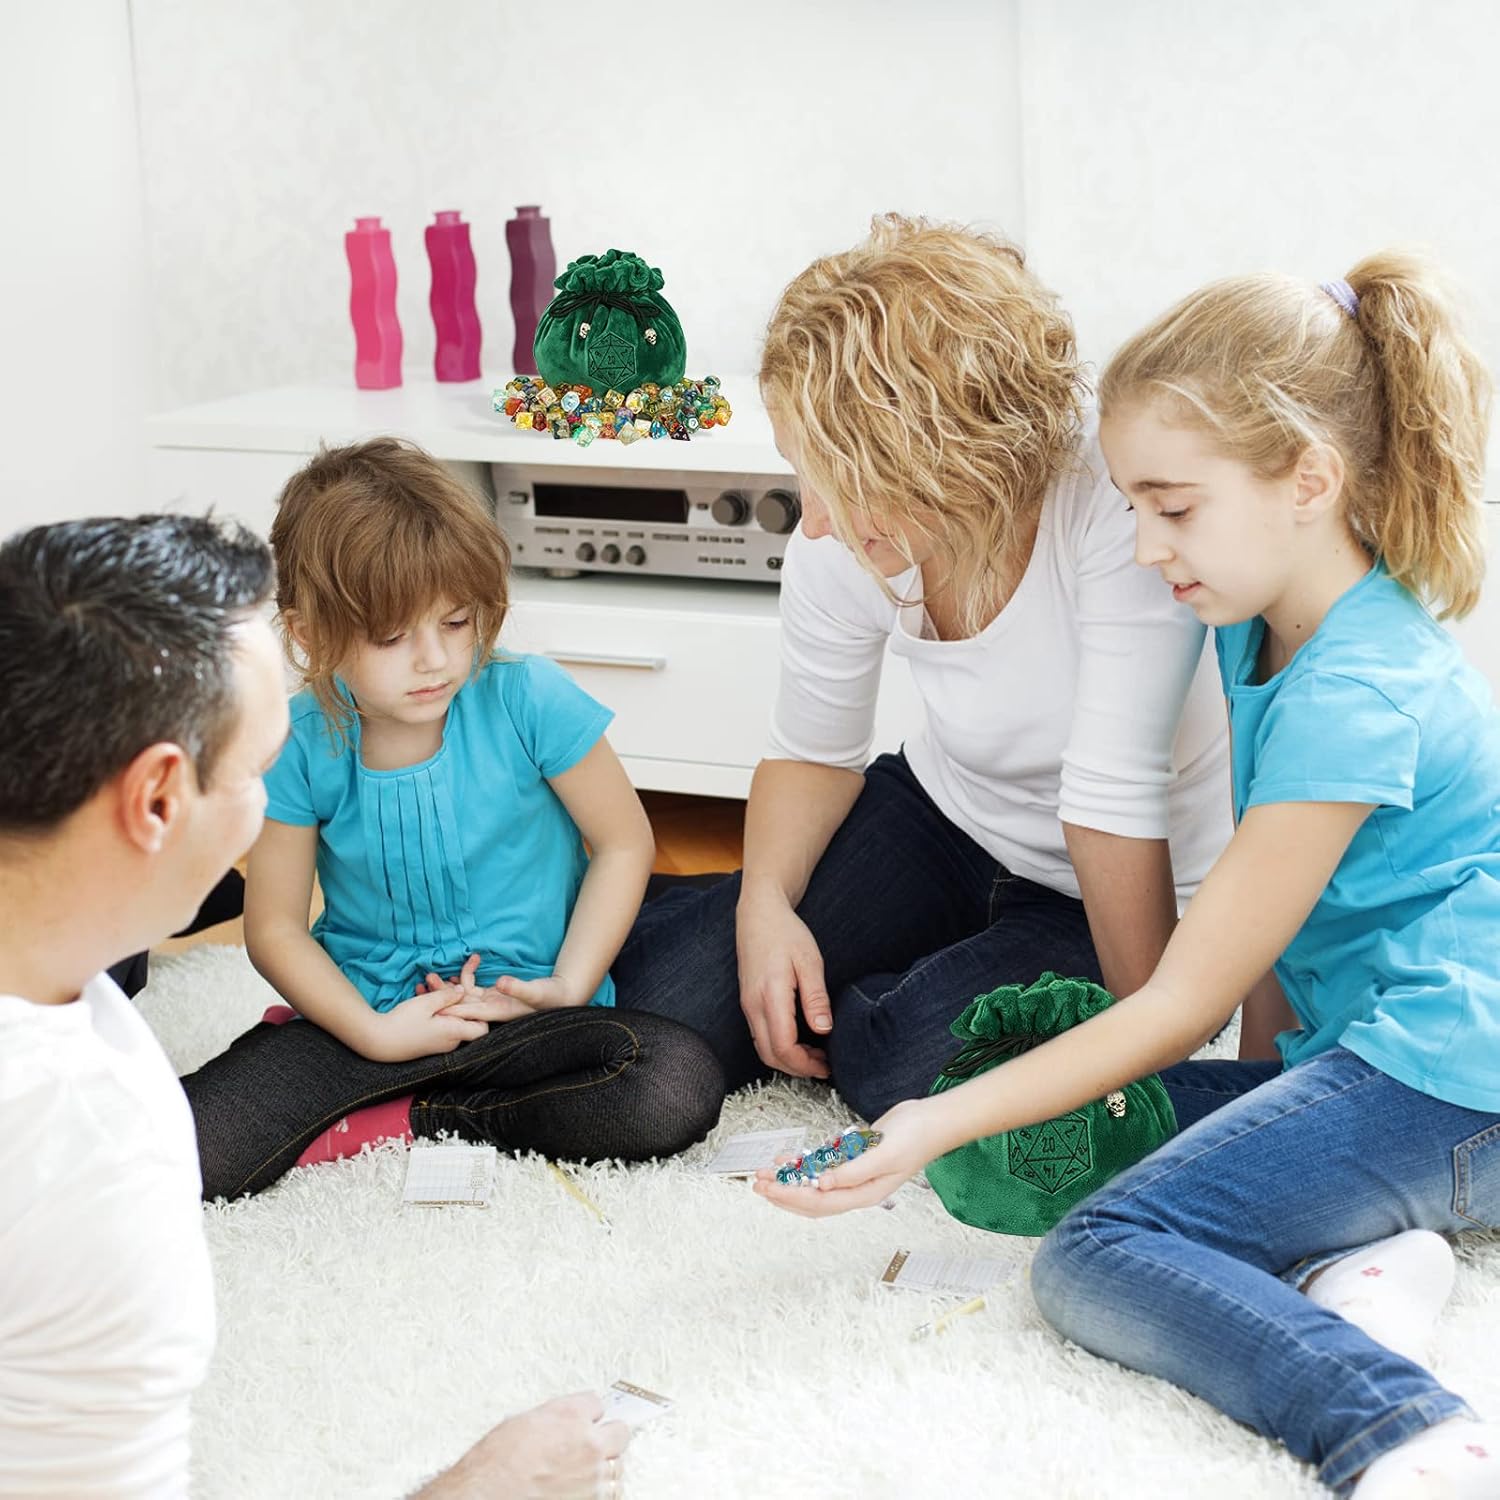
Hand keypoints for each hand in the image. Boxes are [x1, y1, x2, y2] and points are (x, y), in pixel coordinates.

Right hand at [357, 984, 488, 1062]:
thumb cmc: (402, 1023)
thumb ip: (447, 996)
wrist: (377, 1043)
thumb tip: (463, 991)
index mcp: (454, 1033)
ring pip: (450, 1019)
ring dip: (442, 1003)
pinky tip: (420, 993)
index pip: (483, 1028)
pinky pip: (439, 1025)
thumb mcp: (426, 1003)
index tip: (469, 996)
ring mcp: (439, 1045)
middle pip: (466, 1020)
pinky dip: (434, 1011)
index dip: (481, 1012)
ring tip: (427, 985)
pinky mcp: (429, 1043)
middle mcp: (450, 1043)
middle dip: (457, 1000)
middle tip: (443, 984)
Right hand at [416, 1392, 628, 1499]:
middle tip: (595, 1441)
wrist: (487, 1495)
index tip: (585, 1419)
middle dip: (608, 1435)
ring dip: (605, 1466)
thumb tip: (563, 1420)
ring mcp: (592, 1476)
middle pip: (620, 1432)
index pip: (597, 1403)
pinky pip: (610, 1493)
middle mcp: (588, 1443)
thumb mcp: (523, 1422)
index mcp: (571, 1415)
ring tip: (589, 1469)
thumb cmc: (496, 1463)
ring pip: (617, 1466)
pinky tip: (587, 1488)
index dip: (588, 1413)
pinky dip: (601, 1491)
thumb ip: (554, 1418)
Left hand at [420, 954, 589, 1023]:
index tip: (433, 1008)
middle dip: (441, 996)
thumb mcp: (535, 991)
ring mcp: (490, 1002)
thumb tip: (500, 983)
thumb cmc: (550, 996)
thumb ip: (518, 987)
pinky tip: (465, 963)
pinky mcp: (493, 994)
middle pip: (460, 1004)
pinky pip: (472, 987)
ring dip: (447, 986)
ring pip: (462, 995)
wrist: (560, 997)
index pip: (471, 1012)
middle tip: (424, 984)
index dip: (452, 1010)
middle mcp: (491, 1009)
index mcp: (499, 1011)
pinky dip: (466, 976)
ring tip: (430, 976)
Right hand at [735, 884, 831, 1078]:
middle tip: (823, 1067)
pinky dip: (779, 1046)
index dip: (804, 1064)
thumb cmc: (784, 933)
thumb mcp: (809, 960)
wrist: (758, 915)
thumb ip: (816, 997)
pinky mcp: (748, 1002)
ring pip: (763, 1048)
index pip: (783, 1046)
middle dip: (796, 1068)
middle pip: (769, 1055)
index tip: (825, 1065)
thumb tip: (824, 1028)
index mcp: (770, 996)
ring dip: (787, 1059)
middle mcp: (753, 1005)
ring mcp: (747, 1005)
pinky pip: (760, 1035)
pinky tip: (799, 1039)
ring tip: (815, 1055)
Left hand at [752, 1098, 946, 1216]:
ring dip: (790, 1176)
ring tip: (767, 1169)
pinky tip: (788, 1155)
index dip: (791, 1196)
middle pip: (812, 1198)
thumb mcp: (884, 1154)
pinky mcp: (854, 1156)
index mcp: (865, 1194)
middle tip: (758, 1181)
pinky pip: (823, 1164)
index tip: (769, 1187)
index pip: (820, 1202)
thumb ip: (852, 1172)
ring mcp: (855, 1173)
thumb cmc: (915, 1137)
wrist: (933, 1120)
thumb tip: (822, 1185)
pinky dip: (805, 1162)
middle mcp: (857, 1188)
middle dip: (783, 1191)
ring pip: (814, 1182)